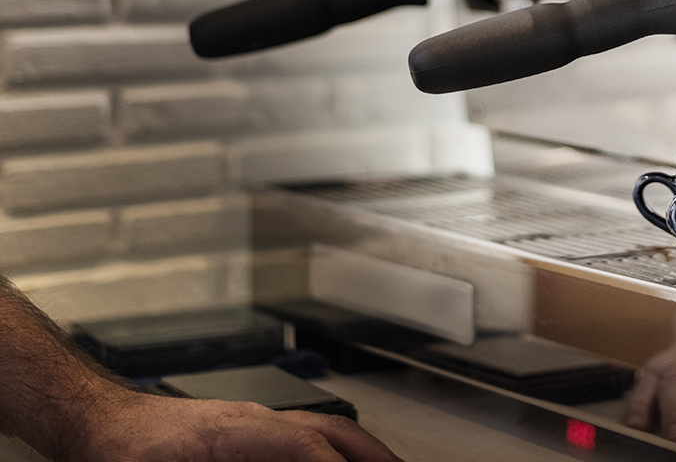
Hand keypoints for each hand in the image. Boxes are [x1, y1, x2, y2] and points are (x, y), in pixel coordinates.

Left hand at [68, 386, 404, 461]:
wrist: (99, 427)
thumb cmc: (129, 454)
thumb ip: (267, 452)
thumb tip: (310, 459)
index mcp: (246, 431)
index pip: (313, 449)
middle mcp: (259, 421)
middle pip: (333, 432)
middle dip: (372, 456)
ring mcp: (254, 422)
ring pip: (322, 430)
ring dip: (356, 451)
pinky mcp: (243, 431)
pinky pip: (300, 435)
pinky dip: (328, 450)